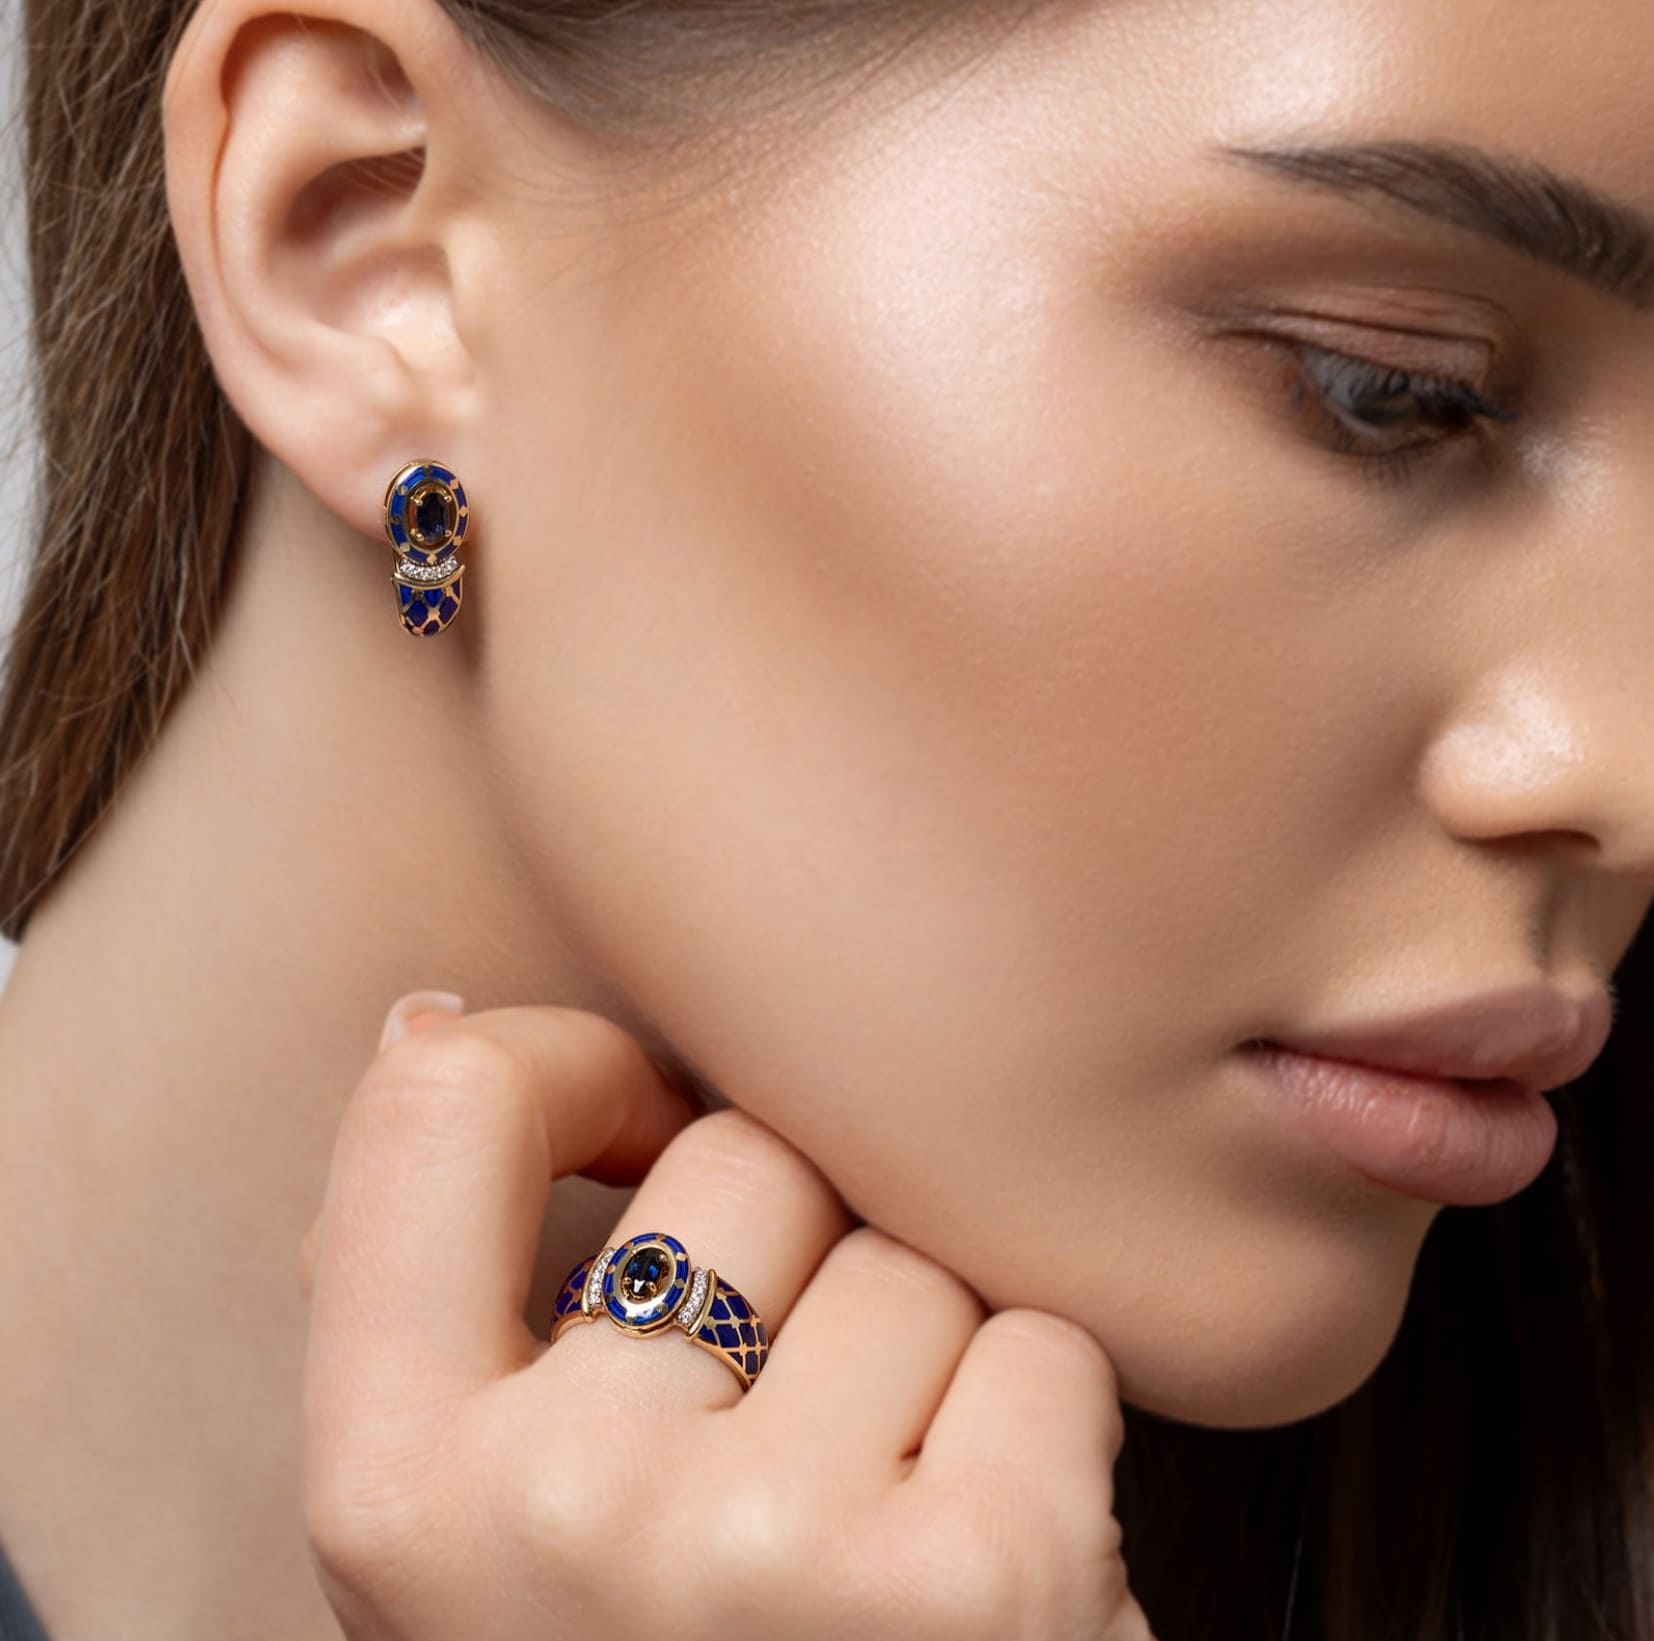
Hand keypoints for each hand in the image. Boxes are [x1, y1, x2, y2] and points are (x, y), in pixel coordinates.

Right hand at [298, 1002, 1156, 1639]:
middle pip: (744, 1155)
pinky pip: (1039, 1342)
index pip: (441, 1109)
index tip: (637, 1124)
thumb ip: (448, 1314)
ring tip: (878, 1507)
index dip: (570, 1068)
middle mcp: (561, 1513)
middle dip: (794, 1245)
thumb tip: (433, 1024)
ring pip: (906, 1247)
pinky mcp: (977, 1584)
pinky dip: (1038, 1421)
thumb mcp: (468, 1543)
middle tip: (785, 1416)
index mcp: (395, 1492)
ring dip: (920, 1347)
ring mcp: (769, 1550)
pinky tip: (987, 1553)